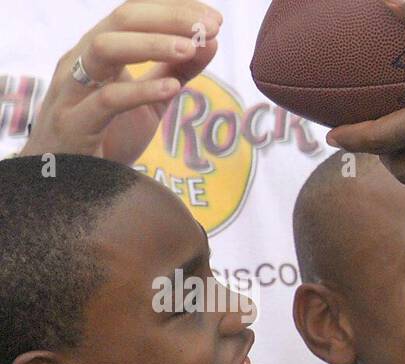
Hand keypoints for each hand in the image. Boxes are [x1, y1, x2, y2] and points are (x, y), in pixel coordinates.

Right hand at [21, 1, 221, 163]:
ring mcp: (72, 90)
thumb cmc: (107, 136)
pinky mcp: (74, 124)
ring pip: (105, 49)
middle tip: (210, 27)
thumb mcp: (150, 101)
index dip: (174, 9)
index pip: (134, 14)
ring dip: (151, 44)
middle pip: (121, 20)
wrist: (68, 184)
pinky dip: (140, 90)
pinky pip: (106, 100)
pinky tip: (172, 89)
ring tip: (191, 48)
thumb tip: (211, 42)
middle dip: (169, 18)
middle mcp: (80, 61)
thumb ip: (176, 71)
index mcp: (97, 51)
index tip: (216, 19)